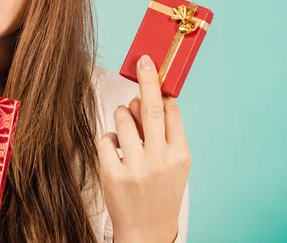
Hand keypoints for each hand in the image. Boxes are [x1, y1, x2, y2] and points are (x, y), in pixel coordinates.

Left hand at [97, 54, 190, 242]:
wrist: (147, 231)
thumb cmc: (160, 192)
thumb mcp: (175, 165)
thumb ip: (164, 133)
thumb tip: (141, 99)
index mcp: (180, 155)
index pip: (171, 112)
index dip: (161, 89)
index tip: (155, 69)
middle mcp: (160, 160)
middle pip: (150, 108)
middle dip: (146, 79)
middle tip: (142, 61)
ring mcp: (135, 167)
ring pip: (123, 118)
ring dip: (122, 116)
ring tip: (126, 130)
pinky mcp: (113, 174)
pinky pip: (106, 138)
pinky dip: (109, 139)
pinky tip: (116, 152)